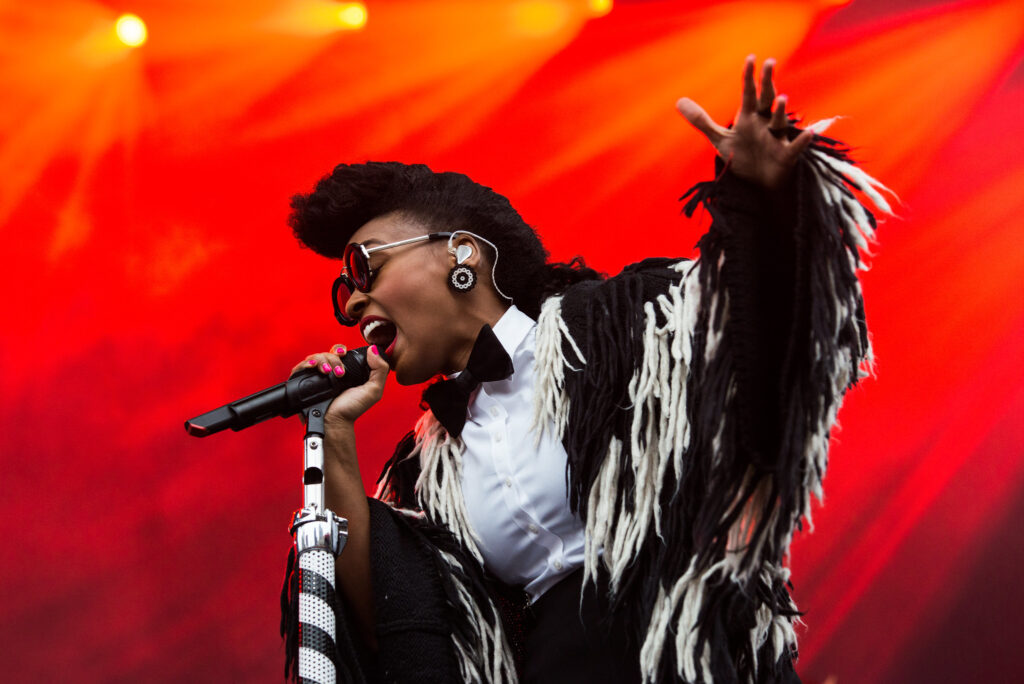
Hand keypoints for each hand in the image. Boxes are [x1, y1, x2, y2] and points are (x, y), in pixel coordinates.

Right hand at [290, 344, 389, 426]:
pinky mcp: (303, 381)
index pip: (340, 352)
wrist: (333, 422)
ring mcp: (316, 376)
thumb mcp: (373, 390)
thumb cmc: (352, 410)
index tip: (344, 354)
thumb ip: (380, 370)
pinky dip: (307, 364)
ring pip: (315, 357)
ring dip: (322, 361)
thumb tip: (373, 349)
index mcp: (345, 371)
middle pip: (327, 353)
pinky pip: (301, 366)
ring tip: (327, 373)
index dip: (341, 350)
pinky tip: (313, 367)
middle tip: (339, 372)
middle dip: (333, 357)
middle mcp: (329, 372)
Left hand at [676, 55, 813, 188]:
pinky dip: (801, 141)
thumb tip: (678, 101)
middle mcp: (764, 123)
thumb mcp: (720, 139)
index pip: (748, 93)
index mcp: (749, 117)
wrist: (758, 183)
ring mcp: (776, 138)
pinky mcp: (785, 156)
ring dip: (780, 112)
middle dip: (767, 83)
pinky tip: (808, 133)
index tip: (751, 58)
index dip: (749, 77)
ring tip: (781, 99)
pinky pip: (795, 147)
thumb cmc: (743, 156)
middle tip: (769, 63)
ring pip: (779, 121)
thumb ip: (702, 121)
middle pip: (766, 99)